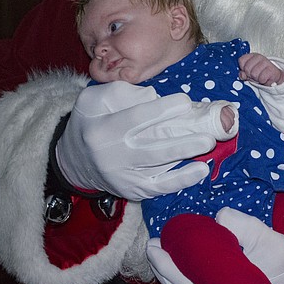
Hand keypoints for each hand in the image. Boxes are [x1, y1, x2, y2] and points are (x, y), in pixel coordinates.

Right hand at [55, 81, 237, 199]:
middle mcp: (113, 156)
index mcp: (102, 129)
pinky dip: (180, 180)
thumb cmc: (92, 121)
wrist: (74, 160)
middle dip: (181, 142)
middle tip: (208, 134)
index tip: (186, 101)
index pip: (135, 119)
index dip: (161, 110)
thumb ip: (122, 93)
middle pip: (151, 149)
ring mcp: (123, 176)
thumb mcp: (94, 100)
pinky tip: (200, 171)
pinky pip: (159, 187)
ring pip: (158, 168)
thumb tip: (154, 97)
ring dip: (186, 157)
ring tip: (208, 145)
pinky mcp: (132, 190)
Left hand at [147, 208, 283, 283]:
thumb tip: (220, 215)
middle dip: (160, 265)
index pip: (183, 273)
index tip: (157, 240)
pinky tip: (181, 276)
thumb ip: (245, 227)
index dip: (166, 258)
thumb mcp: (272, 243)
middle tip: (152, 245)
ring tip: (161, 257)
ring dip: (168, 276)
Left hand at [239, 53, 283, 85]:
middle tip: (255, 76)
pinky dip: (262, 81)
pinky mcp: (272, 69)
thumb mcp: (249, 73)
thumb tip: (242, 75)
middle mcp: (259, 57)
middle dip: (250, 75)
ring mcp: (266, 62)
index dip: (243, 68)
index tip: (247, 71)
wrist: (274, 77)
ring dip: (256, 79)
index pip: (241, 60)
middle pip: (247, 68)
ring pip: (254, 74)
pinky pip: (262, 78)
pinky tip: (265, 79)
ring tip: (260, 77)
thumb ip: (243, 73)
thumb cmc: (260, 74)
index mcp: (252, 56)